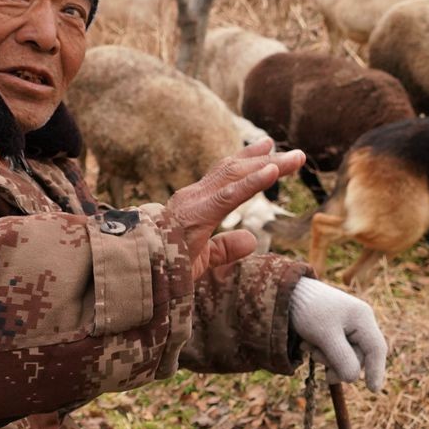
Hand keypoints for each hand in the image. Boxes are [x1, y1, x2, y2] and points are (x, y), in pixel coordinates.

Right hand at [165, 138, 305, 279]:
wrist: (132, 276)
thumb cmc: (160, 269)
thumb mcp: (201, 260)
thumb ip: (225, 248)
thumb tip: (252, 239)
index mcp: (193, 205)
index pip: (226, 178)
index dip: (250, 164)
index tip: (270, 152)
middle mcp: (193, 196)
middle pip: (235, 171)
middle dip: (267, 160)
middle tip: (296, 155)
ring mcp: (193, 203)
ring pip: (236, 176)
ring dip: (268, 165)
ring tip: (295, 158)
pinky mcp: (195, 215)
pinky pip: (229, 195)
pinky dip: (252, 182)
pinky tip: (272, 171)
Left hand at [288, 277, 386, 390]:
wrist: (288, 292)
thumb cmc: (308, 309)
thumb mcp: (324, 335)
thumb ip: (342, 358)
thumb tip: (353, 379)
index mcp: (362, 318)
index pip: (377, 349)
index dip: (377, 371)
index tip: (373, 390)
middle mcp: (360, 321)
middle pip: (359, 356)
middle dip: (338, 363)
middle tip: (316, 359)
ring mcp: (349, 326)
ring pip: (346, 355)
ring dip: (327, 358)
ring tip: (309, 347)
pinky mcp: (336, 330)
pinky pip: (335, 350)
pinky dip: (323, 352)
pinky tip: (308, 344)